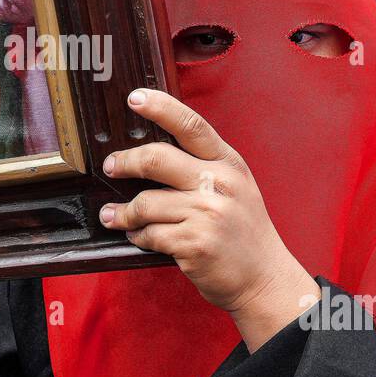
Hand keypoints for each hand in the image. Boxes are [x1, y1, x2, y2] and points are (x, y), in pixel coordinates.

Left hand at [99, 89, 317, 351]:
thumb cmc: (243, 232)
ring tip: (116, 216)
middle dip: (126, 162)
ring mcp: (208, 214)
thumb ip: (203, 166)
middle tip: (112, 167)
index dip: (161, 108)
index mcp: (229, 163)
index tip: (135, 98)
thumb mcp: (235, 187)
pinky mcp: (194, 244)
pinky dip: (138, 236)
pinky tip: (139, 237)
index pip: (192, 126)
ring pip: (146, 202)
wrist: (264, 278)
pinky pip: (149, 234)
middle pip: (157, 158)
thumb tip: (150, 152)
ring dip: (124, 212)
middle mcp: (220, 184)